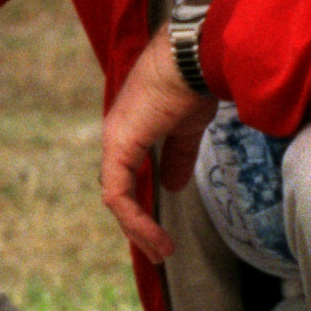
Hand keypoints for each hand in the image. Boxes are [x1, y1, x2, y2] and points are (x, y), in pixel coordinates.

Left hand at [98, 28, 218, 262]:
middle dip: (137, 226)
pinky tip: (154, 236)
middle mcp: (117, 138)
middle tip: (158, 252)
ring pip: (116, 197)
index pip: (126, 178)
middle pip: (118, 192)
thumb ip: (178, 158)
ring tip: (160, 251)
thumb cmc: (194, 83)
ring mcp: (115, 142)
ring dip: (137, 229)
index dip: (140, 207)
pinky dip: (135, 218)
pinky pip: (117, 193)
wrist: (195, 57)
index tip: (163, 233)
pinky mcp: (119, 147)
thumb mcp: (188, 129)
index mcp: (131, 132)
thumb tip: (173, 186)